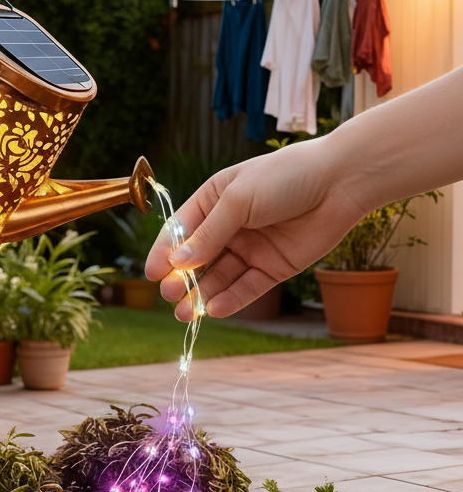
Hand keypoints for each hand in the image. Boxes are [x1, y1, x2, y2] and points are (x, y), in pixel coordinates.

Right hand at [144, 139, 367, 320]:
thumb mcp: (238, 201)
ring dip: (201, 294)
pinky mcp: (273, 266)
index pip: (181, 231)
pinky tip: (214, 309)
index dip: (165, 253)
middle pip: (197, 258)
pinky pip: (247, 287)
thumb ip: (209, 234)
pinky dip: (231, 299)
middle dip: (181, 279)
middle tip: (170, 295)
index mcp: (213, 200)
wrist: (340, 182)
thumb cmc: (285, 178)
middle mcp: (229, 226)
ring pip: (219, 277)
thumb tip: (178, 263)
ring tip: (185, 313)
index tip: (152, 274)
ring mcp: (251, 248)